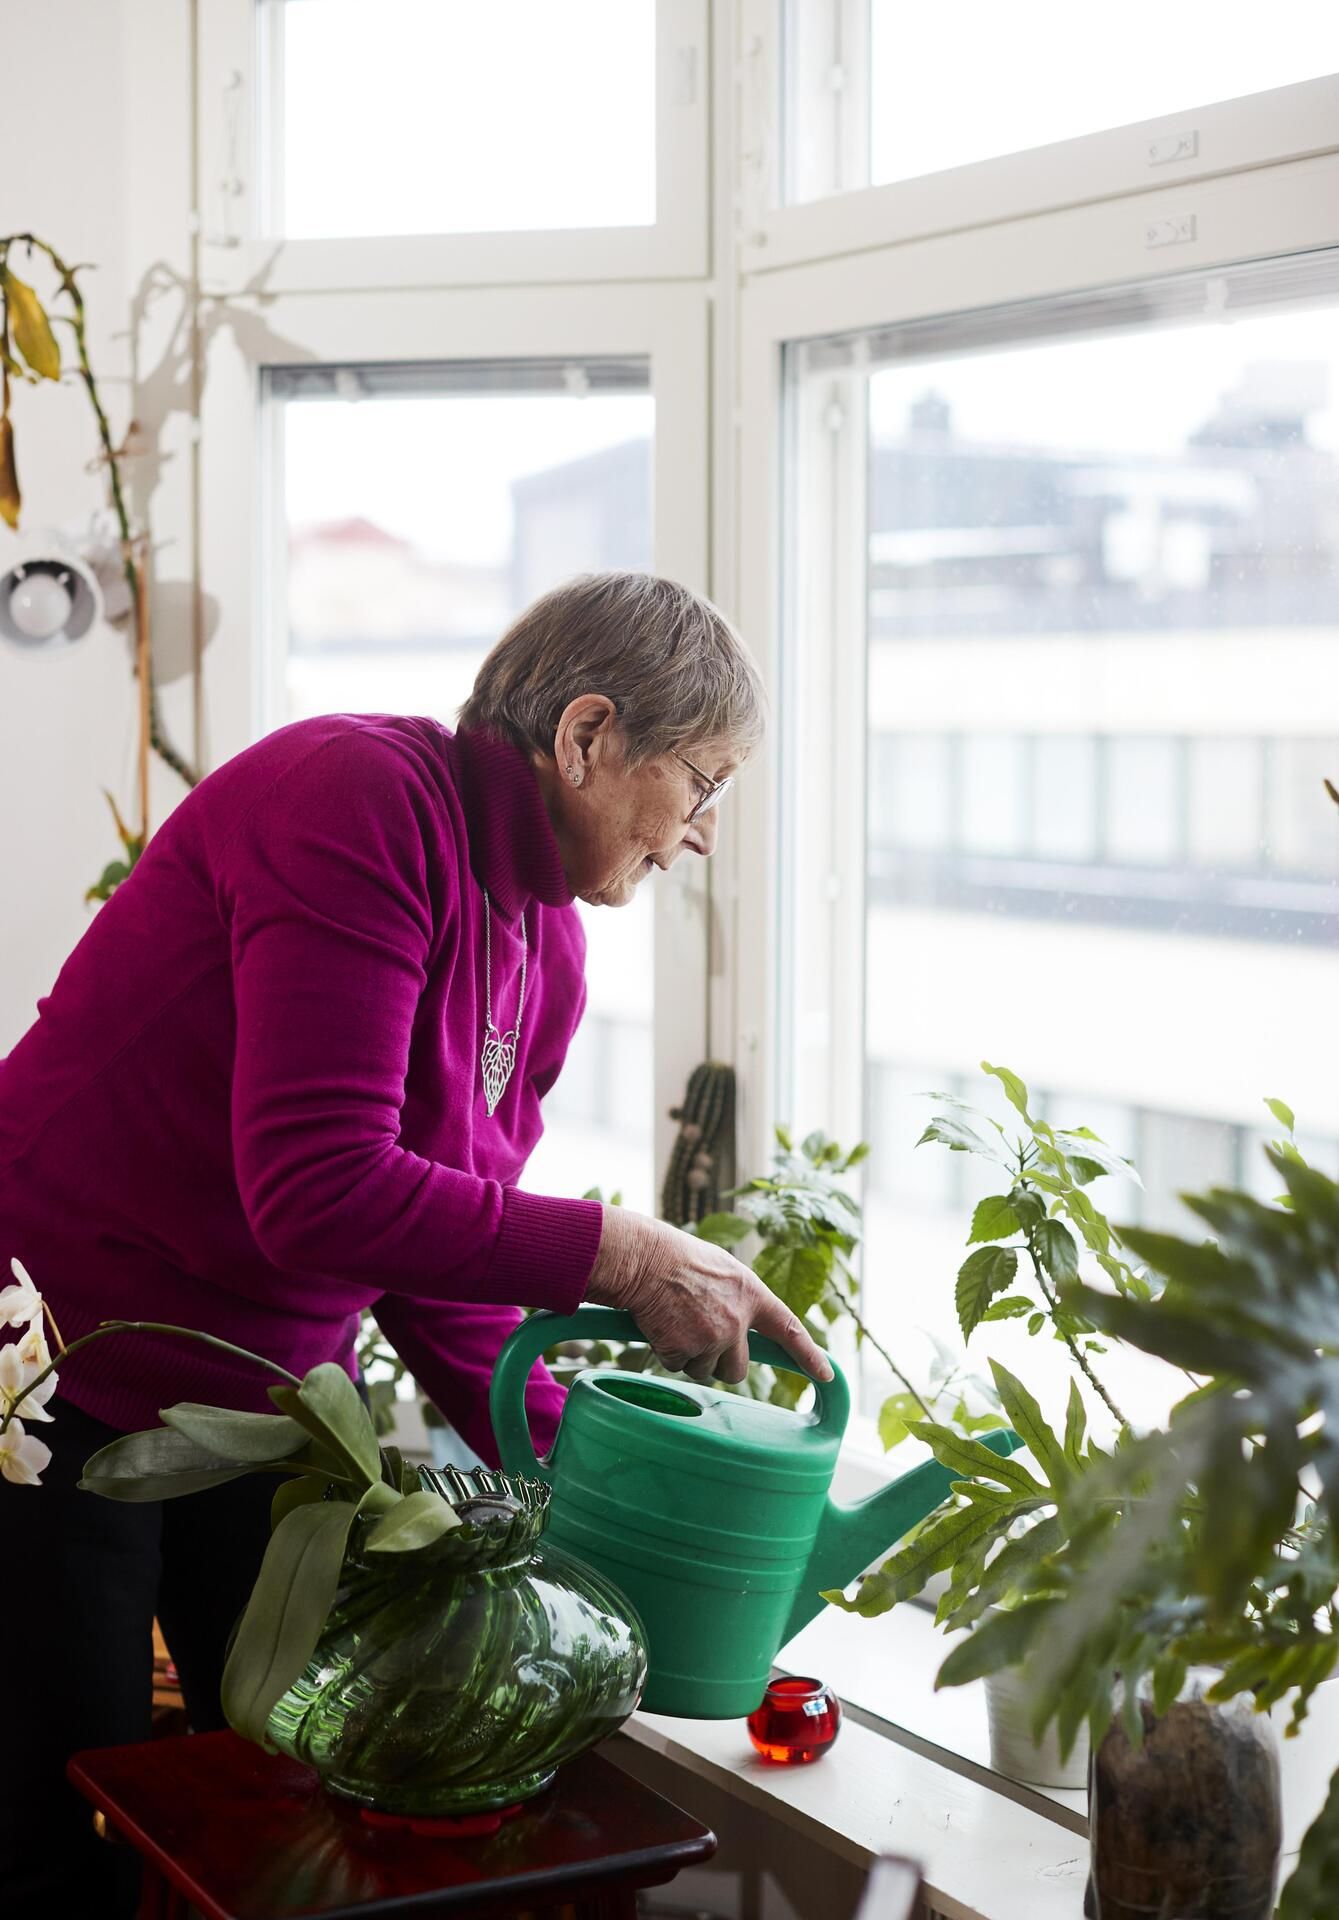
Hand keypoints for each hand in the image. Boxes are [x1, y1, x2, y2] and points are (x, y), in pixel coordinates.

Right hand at [585, 1205, 832, 1386]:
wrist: (645, 1259)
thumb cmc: (678, 1257)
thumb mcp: (723, 1269)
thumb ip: (740, 1299)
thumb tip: (743, 1326)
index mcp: (752, 1295)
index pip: (789, 1330)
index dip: (809, 1355)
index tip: (826, 1374)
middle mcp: (737, 1321)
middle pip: (738, 1370)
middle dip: (720, 1362)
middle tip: (698, 1334)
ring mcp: (712, 1338)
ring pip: (705, 1370)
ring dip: (691, 1356)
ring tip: (676, 1320)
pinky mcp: (684, 1350)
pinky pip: (677, 1366)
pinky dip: (668, 1351)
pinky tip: (662, 1324)